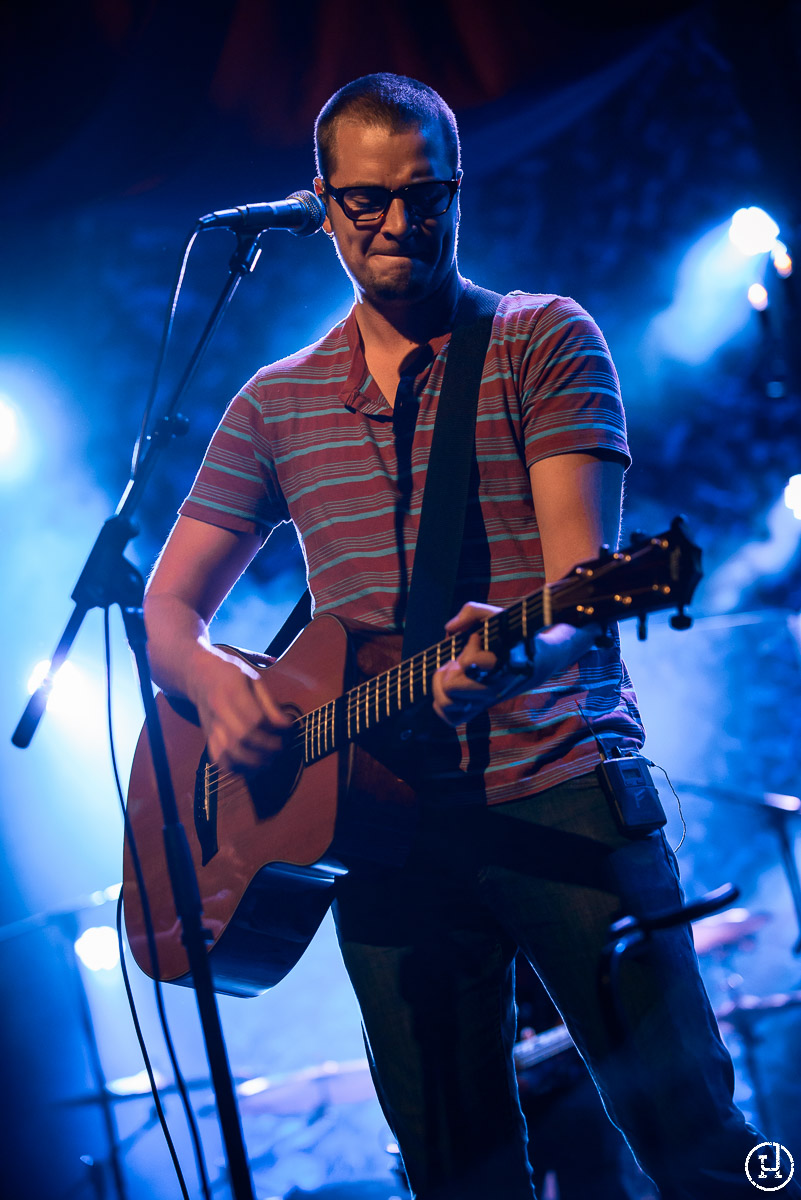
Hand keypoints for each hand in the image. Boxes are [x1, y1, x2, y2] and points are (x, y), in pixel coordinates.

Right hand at [189, 647, 291, 774]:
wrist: (200, 676)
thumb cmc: (232, 676)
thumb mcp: (253, 678)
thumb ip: (269, 702)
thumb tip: (285, 725)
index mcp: (232, 691)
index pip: (255, 718)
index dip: (275, 729)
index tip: (288, 729)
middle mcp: (219, 710)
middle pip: (242, 738)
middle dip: (266, 748)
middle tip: (280, 747)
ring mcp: (211, 725)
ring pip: (229, 753)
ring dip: (252, 762)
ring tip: (268, 760)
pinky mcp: (208, 737)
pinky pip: (219, 760)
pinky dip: (235, 768)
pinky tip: (250, 767)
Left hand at [432, 602, 510, 726]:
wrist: (536, 661)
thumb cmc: (512, 635)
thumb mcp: (497, 615)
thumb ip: (472, 611)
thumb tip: (449, 629)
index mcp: (499, 665)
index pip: (471, 664)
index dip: (468, 653)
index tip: (476, 642)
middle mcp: (492, 688)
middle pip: (452, 687)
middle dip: (449, 671)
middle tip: (459, 661)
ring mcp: (484, 701)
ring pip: (446, 703)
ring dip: (442, 685)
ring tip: (453, 673)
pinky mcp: (477, 709)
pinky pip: (450, 718)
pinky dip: (440, 703)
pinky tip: (447, 684)